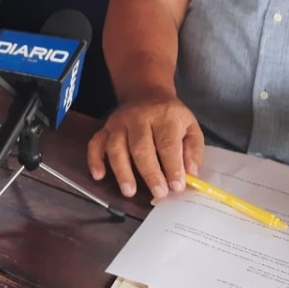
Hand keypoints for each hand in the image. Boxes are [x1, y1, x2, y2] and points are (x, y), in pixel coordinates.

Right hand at [86, 92, 203, 199]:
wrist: (147, 94)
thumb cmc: (171, 117)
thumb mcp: (191, 127)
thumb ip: (193, 150)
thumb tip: (190, 174)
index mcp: (164, 116)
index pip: (167, 144)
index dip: (172, 167)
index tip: (177, 187)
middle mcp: (139, 117)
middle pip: (141, 147)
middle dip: (150, 173)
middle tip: (158, 193)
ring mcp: (119, 122)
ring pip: (116, 147)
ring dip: (122, 171)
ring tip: (130, 191)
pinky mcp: (105, 127)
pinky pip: (96, 143)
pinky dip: (95, 160)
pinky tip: (99, 175)